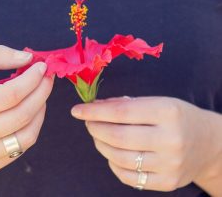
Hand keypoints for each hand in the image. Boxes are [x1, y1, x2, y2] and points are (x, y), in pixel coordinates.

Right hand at [0, 45, 53, 173]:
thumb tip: (28, 58)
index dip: (32, 79)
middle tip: (47, 78)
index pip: (10, 95)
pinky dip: (31, 128)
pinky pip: (21, 148)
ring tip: (39, 96)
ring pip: (27, 136)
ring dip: (40, 112)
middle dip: (42, 93)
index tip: (41, 67)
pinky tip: (28, 113)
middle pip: (22, 116)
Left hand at [71, 97, 220, 191]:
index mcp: (168, 112)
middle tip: (89, 123)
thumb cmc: (177, 118)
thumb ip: (125, 105)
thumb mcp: (157, 102)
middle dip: (94, 128)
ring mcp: (169, 164)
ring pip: (118, 157)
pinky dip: (113, 163)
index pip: (121, 112)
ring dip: (100, 145)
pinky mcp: (167, 182)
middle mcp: (171, 140)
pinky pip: (127, 176)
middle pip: (117, 137)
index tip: (77, 110)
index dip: (94, 111)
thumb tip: (94, 107)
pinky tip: (113, 153)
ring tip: (99, 136)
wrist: (207, 143)